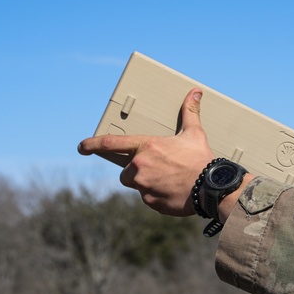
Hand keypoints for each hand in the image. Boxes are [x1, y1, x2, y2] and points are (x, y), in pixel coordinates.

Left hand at [77, 88, 213, 216]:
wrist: (211, 187)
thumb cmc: (201, 159)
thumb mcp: (194, 133)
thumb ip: (189, 112)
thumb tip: (195, 91)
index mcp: (146, 147)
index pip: (110, 144)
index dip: (92, 145)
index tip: (82, 147)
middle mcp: (140, 166)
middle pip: (125, 172)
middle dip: (136, 172)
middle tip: (157, 171)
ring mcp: (144, 186)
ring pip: (136, 186)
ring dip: (146, 184)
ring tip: (167, 181)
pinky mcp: (150, 202)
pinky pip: (147, 199)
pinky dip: (157, 197)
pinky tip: (172, 192)